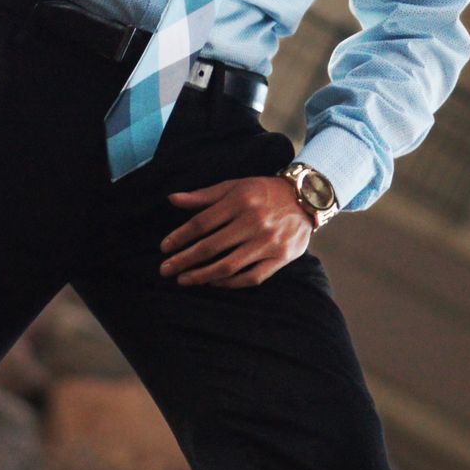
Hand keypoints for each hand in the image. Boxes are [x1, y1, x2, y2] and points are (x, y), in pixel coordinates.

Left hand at [160, 175, 312, 288]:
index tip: (164, 248)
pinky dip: (230, 283)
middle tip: (165, 269)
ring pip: (228, 265)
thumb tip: (172, 199)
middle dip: (184, 260)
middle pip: (211, 246)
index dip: (180, 236)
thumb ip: (203, 196)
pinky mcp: (280, 257)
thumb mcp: (234, 186)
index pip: (202, 222)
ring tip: (184, 280)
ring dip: (202, 275)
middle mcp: (253, 221)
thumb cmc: (263, 191)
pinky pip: (251, 277)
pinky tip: (213, 282)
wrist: (306, 198)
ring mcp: (267, 242)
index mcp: (239, 200)